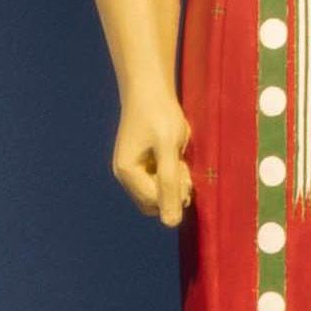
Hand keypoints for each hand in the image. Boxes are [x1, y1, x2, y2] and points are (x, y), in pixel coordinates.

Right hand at [112, 89, 191, 226]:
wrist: (150, 87)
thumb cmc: (160, 114)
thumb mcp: (169, 149)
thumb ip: (170, 184)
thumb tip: (172, 223)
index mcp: (127, 172)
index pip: (155, 204)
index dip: (176, 194)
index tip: (186, 172)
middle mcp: (125, 174)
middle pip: (153, 204)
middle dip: (173, 192)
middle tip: (184, 168)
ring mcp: (130, 169)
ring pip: (156, 194)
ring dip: (172, 183)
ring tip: (179, 159)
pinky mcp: (139, 162)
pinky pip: (156, 181)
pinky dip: (169, 174)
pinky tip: (174, 155)